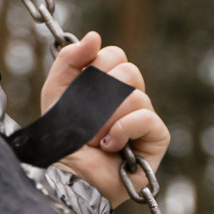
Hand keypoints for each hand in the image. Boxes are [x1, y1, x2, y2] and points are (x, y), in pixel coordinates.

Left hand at [38, 31, 168, 206]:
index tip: (79, 89)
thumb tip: (95, 36)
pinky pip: (147, 118)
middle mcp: (129, 98)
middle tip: (85, 119)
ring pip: (135, 96)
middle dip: (99, 96)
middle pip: (128, 71)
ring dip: (105, 119)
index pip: (115, 55)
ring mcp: (145, 118)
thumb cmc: (61, 139)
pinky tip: (109, 146)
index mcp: (108, 84)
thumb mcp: (56, 93)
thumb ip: (70, 60)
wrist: (66, 177)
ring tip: (93, 139)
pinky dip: (123, 130)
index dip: (95, 68)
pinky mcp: (157, 139)